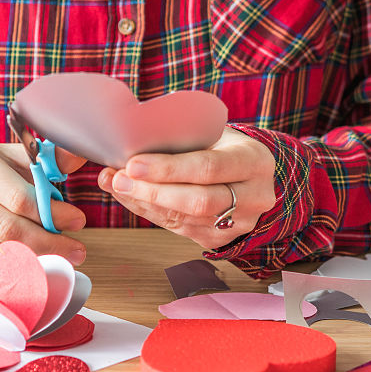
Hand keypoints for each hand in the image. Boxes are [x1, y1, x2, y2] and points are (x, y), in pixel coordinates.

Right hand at [0, 140, 87, 267]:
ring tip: (58, 257)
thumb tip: (77, 157)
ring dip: (33, 259)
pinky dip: (8, 265)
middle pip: (8, 229)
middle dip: (49, 243)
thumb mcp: (5, 155)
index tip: (77, 221)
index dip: (52, 214)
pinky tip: (28, 262)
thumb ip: (43, 159)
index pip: (18, 197)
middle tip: (75, 249)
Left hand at [97, 127, 275, 248]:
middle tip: (119, 179)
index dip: (169, 169)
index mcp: (254, 161)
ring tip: (116, 185)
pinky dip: (149, 212)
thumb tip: (130, 141)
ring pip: (186, 219)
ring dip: (144, 203)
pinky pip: (178, 228)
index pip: (209, 167)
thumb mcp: (213, 133)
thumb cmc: (223, 146)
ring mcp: (240, 223)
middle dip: (153, 191)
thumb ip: (182, 138)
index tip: (133, 164)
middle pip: (199, 201)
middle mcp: (254, 196)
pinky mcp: (220, 238)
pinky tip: (130, 197)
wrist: (249, 175)